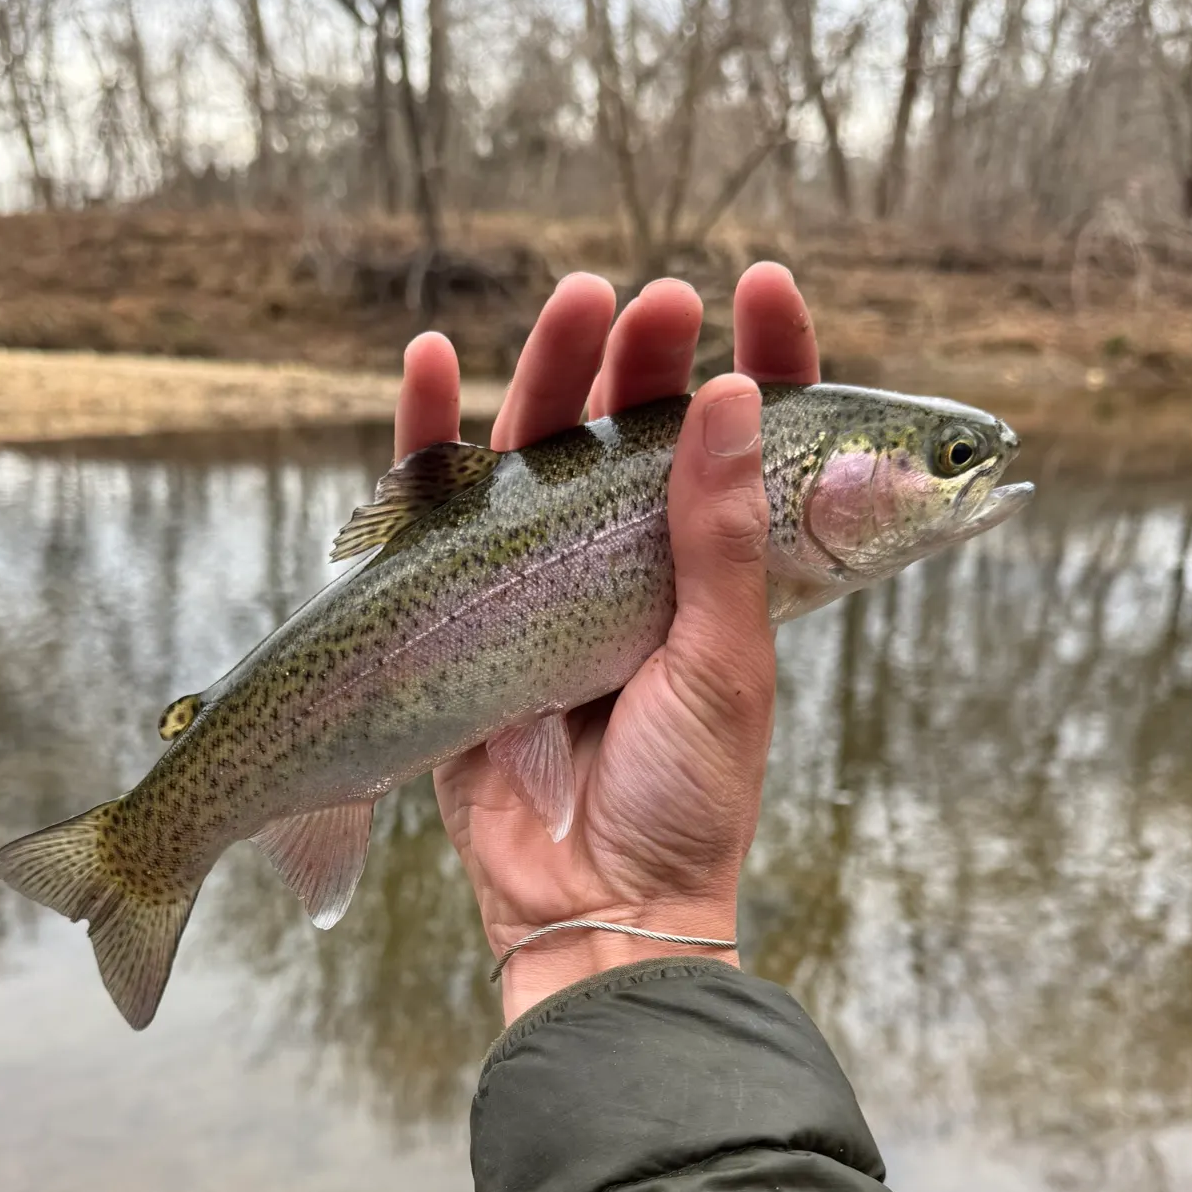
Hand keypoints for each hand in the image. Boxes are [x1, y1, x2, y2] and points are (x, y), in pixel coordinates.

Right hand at [395, 264, 820, 1022]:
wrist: (590, 903)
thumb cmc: (682, 797)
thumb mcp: (725, 664)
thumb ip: (724, 538)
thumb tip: (732, 398)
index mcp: (719, 574)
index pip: (746, 443)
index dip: (761, 361)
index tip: (759, 287)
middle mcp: (633, 563)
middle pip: (636, 431)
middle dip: (647, 358)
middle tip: (657, 300)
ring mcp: (545, 580)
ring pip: (544, 451)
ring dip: (554, 372)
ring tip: (578, 300)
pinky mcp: (465, 606)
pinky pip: (440, 511)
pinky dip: (430, 438)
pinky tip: (434, 363)